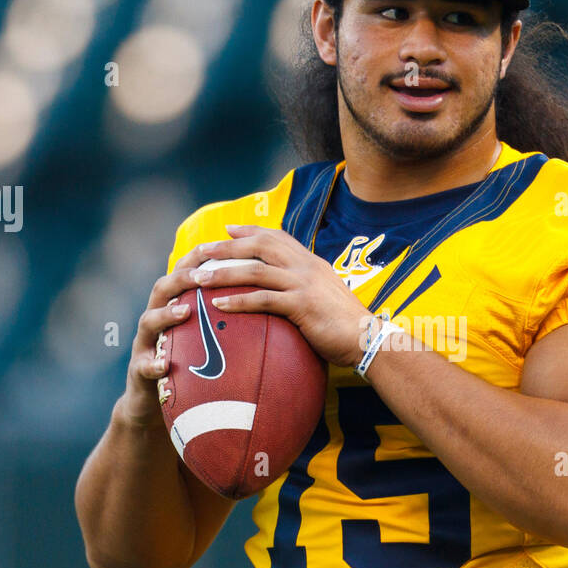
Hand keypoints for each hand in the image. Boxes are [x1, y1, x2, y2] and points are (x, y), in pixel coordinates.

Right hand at [120, 244, 209, 426]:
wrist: (154, 403)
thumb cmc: (188, 367)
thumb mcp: (207, 340)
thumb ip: (227, 320)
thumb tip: (268, 304)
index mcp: (173, 307)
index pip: (183, 274)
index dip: (198, 257)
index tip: (221, 244)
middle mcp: (155, 319)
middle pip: (162, 289)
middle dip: (181, 278)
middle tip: (203, 275)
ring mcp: (145, 344)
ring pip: (148, 321)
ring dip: (165, 314)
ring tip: (184, 312)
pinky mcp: (138, 371)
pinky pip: (144, 366)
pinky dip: (153, 365)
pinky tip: (164, 366)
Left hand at [189, 225, 376, 368]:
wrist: (368, 338)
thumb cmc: (346, 324)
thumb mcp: (326, 295)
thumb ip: (307, 286)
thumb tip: (289, 291)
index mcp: (311, 262)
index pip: (277, 236)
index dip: (250, 231)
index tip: (227, 229)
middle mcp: (306, 266)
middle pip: (259, 247)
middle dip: (227, 247)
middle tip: (201, 251)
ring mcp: (304, 284)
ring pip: (255, 271)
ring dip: (224, 273)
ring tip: (199, 278)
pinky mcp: (302, 305)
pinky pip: (263, 300)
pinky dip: (238, 301)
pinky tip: (218, 306)